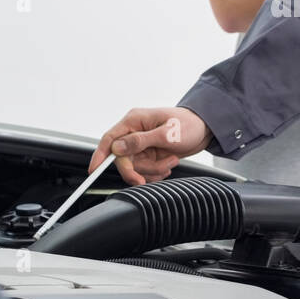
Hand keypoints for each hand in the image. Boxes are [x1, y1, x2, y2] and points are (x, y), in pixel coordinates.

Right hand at [89, 107, 211, 185]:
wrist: (206, 129)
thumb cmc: (189, 124)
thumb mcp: (167, 133)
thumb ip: (140, 141)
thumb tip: (117, 147)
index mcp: (134, 121)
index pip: (109, 139)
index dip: (99, 155)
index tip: (93, 171)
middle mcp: (135, 133)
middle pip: (122, 159)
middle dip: (138, 170)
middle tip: (149, 177)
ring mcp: (142, 145)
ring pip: (135, 167)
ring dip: (153, 170)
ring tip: (171, 161)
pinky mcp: (149, 154)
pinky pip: (145, 170)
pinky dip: (156, 172)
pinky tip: (168, 165)